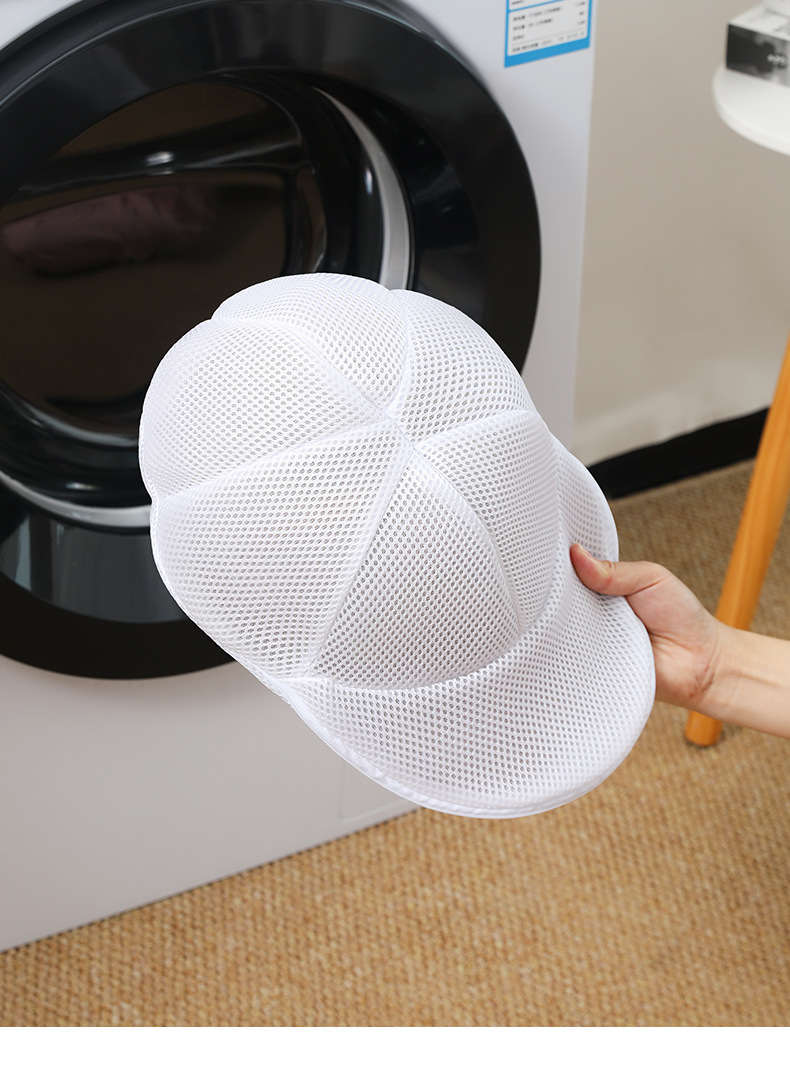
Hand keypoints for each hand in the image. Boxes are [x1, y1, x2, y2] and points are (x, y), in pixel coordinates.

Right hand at [569, 543, 725, 712]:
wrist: (701, 665)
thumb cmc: (682, 618)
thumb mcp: (650, 578)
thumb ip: (614, 570)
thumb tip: (576, 553)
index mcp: (604, 588)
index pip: (571, 574)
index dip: (560, 567)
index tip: (546, 557)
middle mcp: (592, 613)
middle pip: (559, 601)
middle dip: (556, 593)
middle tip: (552, 588)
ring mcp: (589, 640)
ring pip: (560, 628)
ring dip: (563, 622)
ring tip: (570, 616)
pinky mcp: (590, 667)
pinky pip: (571, 657)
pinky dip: (570, 650)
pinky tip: (570, 643)